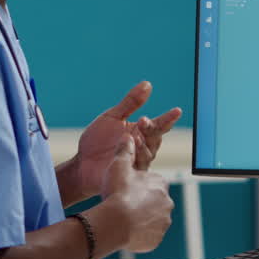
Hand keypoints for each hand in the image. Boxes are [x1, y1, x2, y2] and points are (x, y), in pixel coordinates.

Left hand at [72, 82, 181, 199]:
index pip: (158, 124)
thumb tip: (147, 84)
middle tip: (144, 121)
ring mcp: (138, 161)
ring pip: (149, 152)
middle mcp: (143, 146)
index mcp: (140, 132)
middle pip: (156, 138)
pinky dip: (135, 158)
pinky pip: (138, 166)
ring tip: (134, 136)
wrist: (82, 163)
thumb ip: (131, 102)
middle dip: (152, 129)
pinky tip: (130, 150)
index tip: (177, 111)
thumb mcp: (112, 117)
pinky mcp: (131, 174)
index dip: (168, 118)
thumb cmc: (96, 141)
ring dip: (143, 144)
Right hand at [101, 138, 173, 253]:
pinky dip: (140, 235)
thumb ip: (125, 151)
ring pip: (152, 219)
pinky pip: (149, 236)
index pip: (153, 183)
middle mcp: (167, 202)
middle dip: (141, 203)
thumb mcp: (119, 167)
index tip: (127, 190)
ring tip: (124, 220)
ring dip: (141, 219)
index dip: (138, 186)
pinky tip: (127, 232)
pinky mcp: (158, 238)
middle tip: (124, 206)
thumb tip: (128, 135)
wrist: (115, 223)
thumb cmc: (118, 194)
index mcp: (160, 184)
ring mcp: (163, 221)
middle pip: (153, 201)